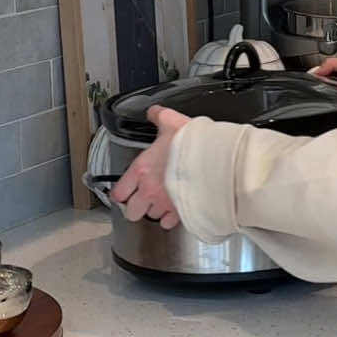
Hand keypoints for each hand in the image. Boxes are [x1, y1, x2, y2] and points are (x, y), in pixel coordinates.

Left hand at [110, 106, 191, 228]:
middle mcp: (149, 190)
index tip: (126, 190)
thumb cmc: (195, 144)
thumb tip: (154, 112)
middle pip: (131, 212)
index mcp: (142, 169)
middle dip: (136, 206)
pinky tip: (175, 208)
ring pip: (151, 217)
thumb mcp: (172, 122)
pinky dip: (171, 219)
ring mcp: (165, 204)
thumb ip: (159, 116)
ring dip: (155, 210)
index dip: (121, 192)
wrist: (217, 160)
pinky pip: (169, 224)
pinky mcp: (181, 213)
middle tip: (143, 198)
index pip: (119, 192)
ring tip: (162, 201)